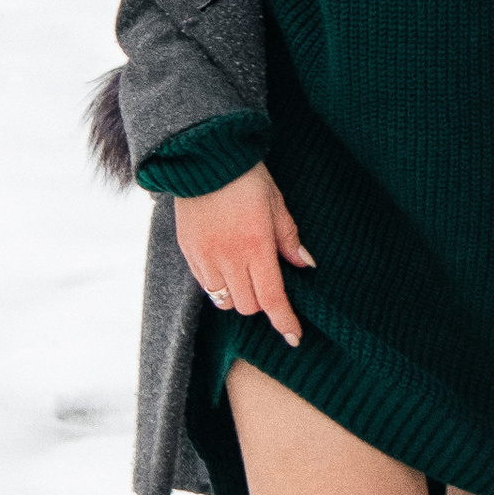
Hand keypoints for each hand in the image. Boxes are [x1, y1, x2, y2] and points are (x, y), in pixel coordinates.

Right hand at [174, 163, 313, 347]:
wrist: (204, 157)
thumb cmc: (246, 177)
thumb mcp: (277, 204)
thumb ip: (288, 239)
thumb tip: (305, 265)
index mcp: (256, 246)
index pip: (273, 298)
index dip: (285, 322)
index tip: (294, 337)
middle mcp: (229, 258)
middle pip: (249, 305)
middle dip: (263, 303)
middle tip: (270, 284)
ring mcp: (205, 257)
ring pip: (225, 300)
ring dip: (240, 296)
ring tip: (247, 276)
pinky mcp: (188, 252)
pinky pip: (205, 285)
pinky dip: (219, 286)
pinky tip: (226, 267)